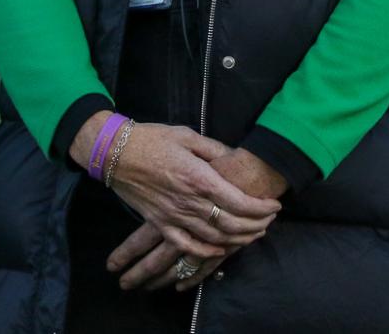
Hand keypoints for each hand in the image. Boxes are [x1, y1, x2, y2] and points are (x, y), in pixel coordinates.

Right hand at [109, 148, 290, 291]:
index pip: (239, 201)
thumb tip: (234, 158)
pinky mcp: (160, 223)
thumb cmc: (152, 139)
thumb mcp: (187, 136)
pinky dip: (206, 252)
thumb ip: (213, 149)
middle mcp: (189, 201)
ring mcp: (174, 216)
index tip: (274, 206)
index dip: (261, 208)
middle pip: (232, 223)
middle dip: (256, 225)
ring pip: (214, 238)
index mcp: (199, 177)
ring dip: (238, 239)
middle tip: (269, 221)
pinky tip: (220, 249)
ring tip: (253, 234)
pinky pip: (187, 245)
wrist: (114, 152)